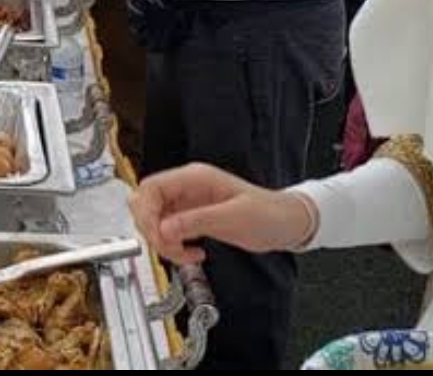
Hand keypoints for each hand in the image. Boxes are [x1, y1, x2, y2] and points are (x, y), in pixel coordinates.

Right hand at [130, 163, 314, 265]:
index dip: (147, 213)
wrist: (285, 223)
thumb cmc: (268, 214)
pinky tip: (191, 253)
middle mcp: (187, 188)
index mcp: (195, 178)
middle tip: (169, 248)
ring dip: (163, 242)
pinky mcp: (192, 218)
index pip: (151, 187)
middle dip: (152, 230)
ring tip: (185, 254)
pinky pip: (168, 231)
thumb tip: (163, 228)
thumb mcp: (233, 218)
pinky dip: (173, 246)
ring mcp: (188, 203)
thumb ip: (195, 221)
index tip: (158, 236)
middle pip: (147, 204)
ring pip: (155, 220)